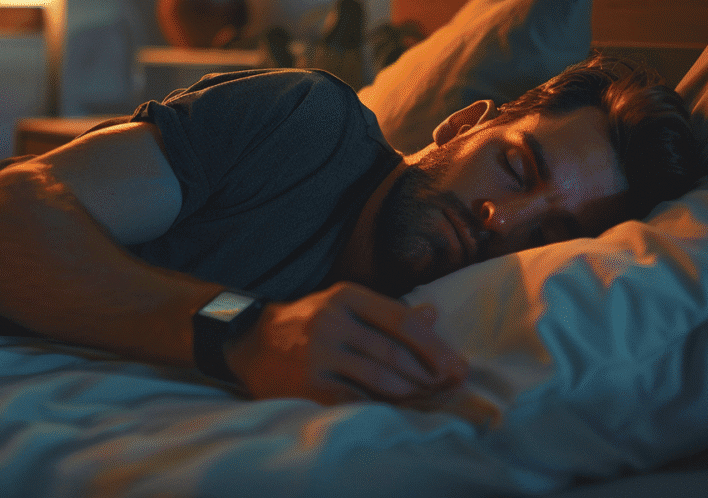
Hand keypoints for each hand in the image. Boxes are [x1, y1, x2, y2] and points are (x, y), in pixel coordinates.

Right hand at [224, 282, 467, 404]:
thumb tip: (434, 314)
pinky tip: (397, 410)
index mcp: (346, 296)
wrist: (251, 343)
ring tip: (427, 398)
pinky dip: (382, 408)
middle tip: (450, 386)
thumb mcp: (344, 306)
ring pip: (380, 379)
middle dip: (430, 373)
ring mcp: (319, 354)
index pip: (400, 319)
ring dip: (411, 393)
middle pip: (394, 352)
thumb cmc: (308, 323)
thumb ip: (388, 312)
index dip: (433, 345)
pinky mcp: (309, 385)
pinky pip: (357, 401)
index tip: (456, 363)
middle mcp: (332, 321)